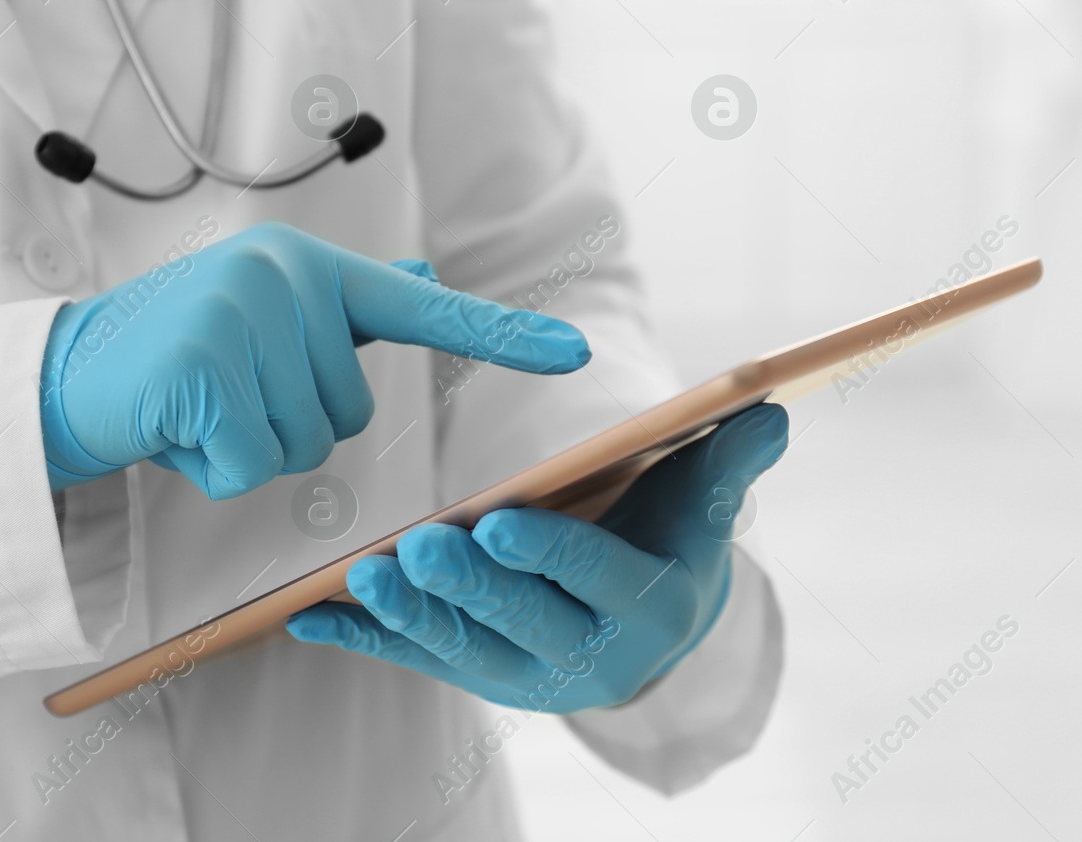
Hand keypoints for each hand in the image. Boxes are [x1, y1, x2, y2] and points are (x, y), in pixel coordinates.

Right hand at [39, 223, 589, 497]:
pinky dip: (214, 469)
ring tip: (196, 409)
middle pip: (350, 412)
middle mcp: (286, 276)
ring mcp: (243, 314)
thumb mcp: (265, 320)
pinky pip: (255, 462)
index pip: (423, 310)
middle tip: (222, 395)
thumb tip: (418, 273)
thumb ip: (345, 306)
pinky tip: (174, 430)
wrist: (63, 374)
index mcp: (312, 268)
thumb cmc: (176, 357)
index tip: (576, 353)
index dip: (503, 337)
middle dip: (288, 424)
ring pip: (306, 443)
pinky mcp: (203, 365)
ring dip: (250, 449)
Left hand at [286, 403, 788, 712]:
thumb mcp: (704, 503)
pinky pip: (418, 661)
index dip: (551, 555)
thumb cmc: (670, 541)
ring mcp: (527, 674)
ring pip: (463, 647)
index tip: (501, 522)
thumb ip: (730, 460)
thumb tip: (770, 407)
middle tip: (421, 547)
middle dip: (471, 587)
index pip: (597, 579)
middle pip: (523, 621)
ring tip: (362, 576)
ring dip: (411, 616)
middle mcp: (590, 656)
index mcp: (648, 606)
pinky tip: (310, 620)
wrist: (648, 626)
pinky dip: (367, 642)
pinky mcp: (479, 675)